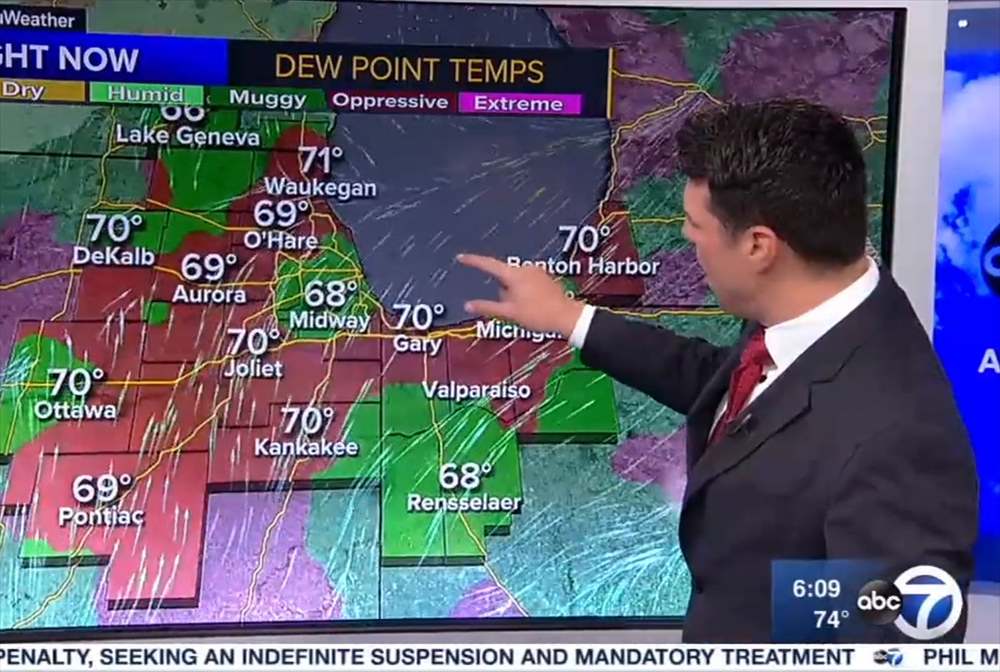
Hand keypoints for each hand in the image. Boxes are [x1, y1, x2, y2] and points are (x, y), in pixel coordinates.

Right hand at [457, 253, 584, 336]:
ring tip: (527, 310)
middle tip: (513, 310)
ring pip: (515, 281)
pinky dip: (525, 292)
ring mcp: (536, 271)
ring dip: (514, 293)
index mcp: (513, 274)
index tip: (460, 257)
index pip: (488, 264)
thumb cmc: (537, 315)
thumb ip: (487, 307)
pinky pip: (527, 281)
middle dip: (503, 292)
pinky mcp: (545, 276)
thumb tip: (467, 305)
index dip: (473, 261)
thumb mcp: (509, 313)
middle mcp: (525, 268)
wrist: (566, 316)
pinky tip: (534, 305)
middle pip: (503, 277)